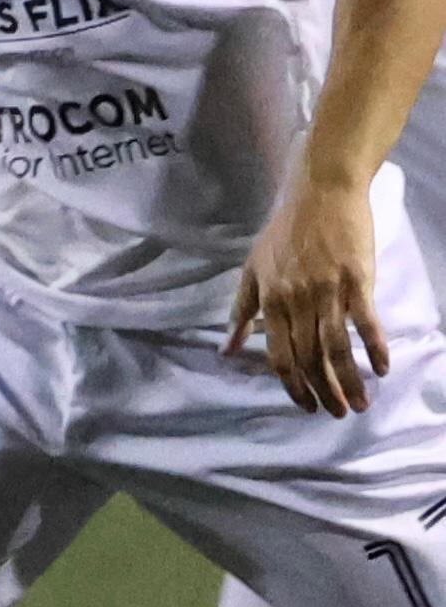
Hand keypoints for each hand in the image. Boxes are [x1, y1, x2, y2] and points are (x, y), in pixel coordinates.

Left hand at [228, 170, 391, 414]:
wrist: (320, 193)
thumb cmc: (284, 232)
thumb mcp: (252, 271)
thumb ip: (241, 313)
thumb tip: (225, 350)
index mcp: (270, 300)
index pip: (279, 355)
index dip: (292, 384)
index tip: (305, 405)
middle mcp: (296, 300)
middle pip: (309, 357)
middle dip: (323, 390)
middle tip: (337, 413)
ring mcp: (327, 291)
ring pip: (335, 346)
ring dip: (349, 380)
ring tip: (360, 403)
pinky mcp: (356, 280)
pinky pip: (365, 322)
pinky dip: (374, 348)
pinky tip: (381, 368)